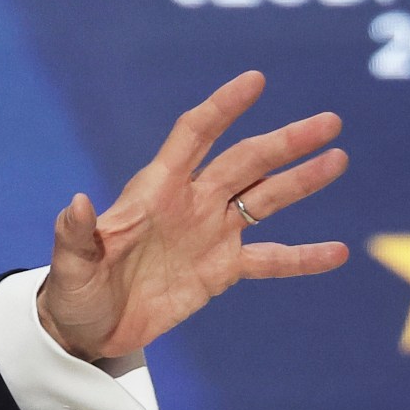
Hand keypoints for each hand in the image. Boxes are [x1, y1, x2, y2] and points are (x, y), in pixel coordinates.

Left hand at [38, 70, 349, 361]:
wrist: (89, 327)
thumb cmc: (74, 290)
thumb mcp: (70, 265)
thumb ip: (76, 235)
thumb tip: (77, 202)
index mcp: (155, 190)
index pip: (194, 135)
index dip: (222, 108)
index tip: (255, 81)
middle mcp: (190, 202)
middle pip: (245, 162)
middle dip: (286, 142)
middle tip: (329, 122)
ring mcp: (210, 234)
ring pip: (265, 199)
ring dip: (302, 181)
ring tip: (338, 158)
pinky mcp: (221, 270)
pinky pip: (270, 260)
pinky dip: (303, 258)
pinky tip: (339, 252)